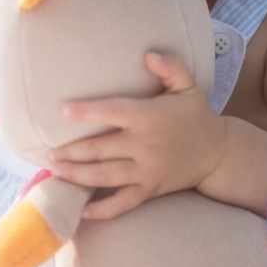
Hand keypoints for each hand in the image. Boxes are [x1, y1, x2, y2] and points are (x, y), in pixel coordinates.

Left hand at [49, 52, 225, 219]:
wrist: (218, 153)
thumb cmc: (195, 115)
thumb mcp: (188, 85)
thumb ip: (170, 67)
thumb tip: (148, 54)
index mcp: (150, 117)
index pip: (113, 111)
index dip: (87, 111)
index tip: (63, 111)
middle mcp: (146, 145)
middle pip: (100, 149)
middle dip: (71, 152)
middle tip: (49, 152)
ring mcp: (148, 171)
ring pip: (105, 176)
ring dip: (77, 176)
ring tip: (55, 171)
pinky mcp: (151, 190)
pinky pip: (124, 203)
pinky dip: (103, 211)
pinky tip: (83, 212)